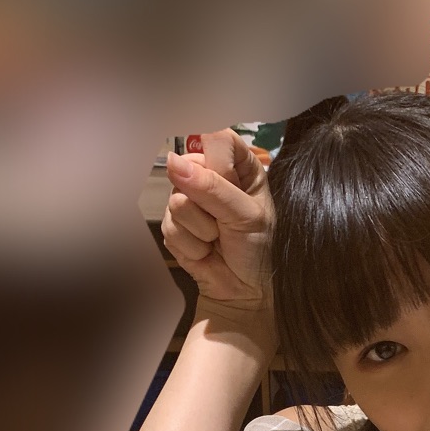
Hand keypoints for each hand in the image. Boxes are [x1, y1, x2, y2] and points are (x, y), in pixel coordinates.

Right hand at [161, 131, 273, 321]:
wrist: (246, 292)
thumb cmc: (259, 249)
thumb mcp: (248, 216)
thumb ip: (214, 189)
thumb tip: (174, 162)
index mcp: (240, 166)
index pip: (216, 138)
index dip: (214, 158)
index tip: (224, 180)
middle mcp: (211, 177)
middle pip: (188, 168)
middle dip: (207, 203)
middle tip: (227, 223)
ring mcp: (189, 200)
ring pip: (176, 201)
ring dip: (201, 229)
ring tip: (219, 239)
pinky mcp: (173, 225)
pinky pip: (170, 227)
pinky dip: (192, 245)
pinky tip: (206, 251)